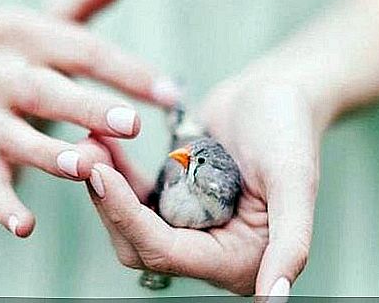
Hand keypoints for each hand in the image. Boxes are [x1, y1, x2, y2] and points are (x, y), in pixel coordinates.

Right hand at [0, 0, 178, 237]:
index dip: (128, 73)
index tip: (170, 94)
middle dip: (88, 109)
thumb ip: (91, 0)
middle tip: (132, 126)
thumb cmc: (30, 52)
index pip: (84, 52)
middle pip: (47, 91)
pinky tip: (26, 226)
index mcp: (23, 34)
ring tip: (86, 167)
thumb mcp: (55, 21)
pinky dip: (3, 205)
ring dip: (49, 154)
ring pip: (15, 137)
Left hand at [87, 68, 320, 296]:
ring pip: (130, 224)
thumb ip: (292, 243)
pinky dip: (117, 176)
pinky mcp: (176, 204)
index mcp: (242, 260)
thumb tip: (276, 300)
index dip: (128, 218)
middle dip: (109, 202)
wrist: (274, 96)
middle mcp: (214, 252)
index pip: (168, 253)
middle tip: (83, 154)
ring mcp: (191, 228)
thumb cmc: (288, 130)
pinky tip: (103, 145)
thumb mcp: (295, 180)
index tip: (98, 173)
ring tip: (89, 144)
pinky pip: (134, 200)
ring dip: (105, 187)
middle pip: (140, 245)